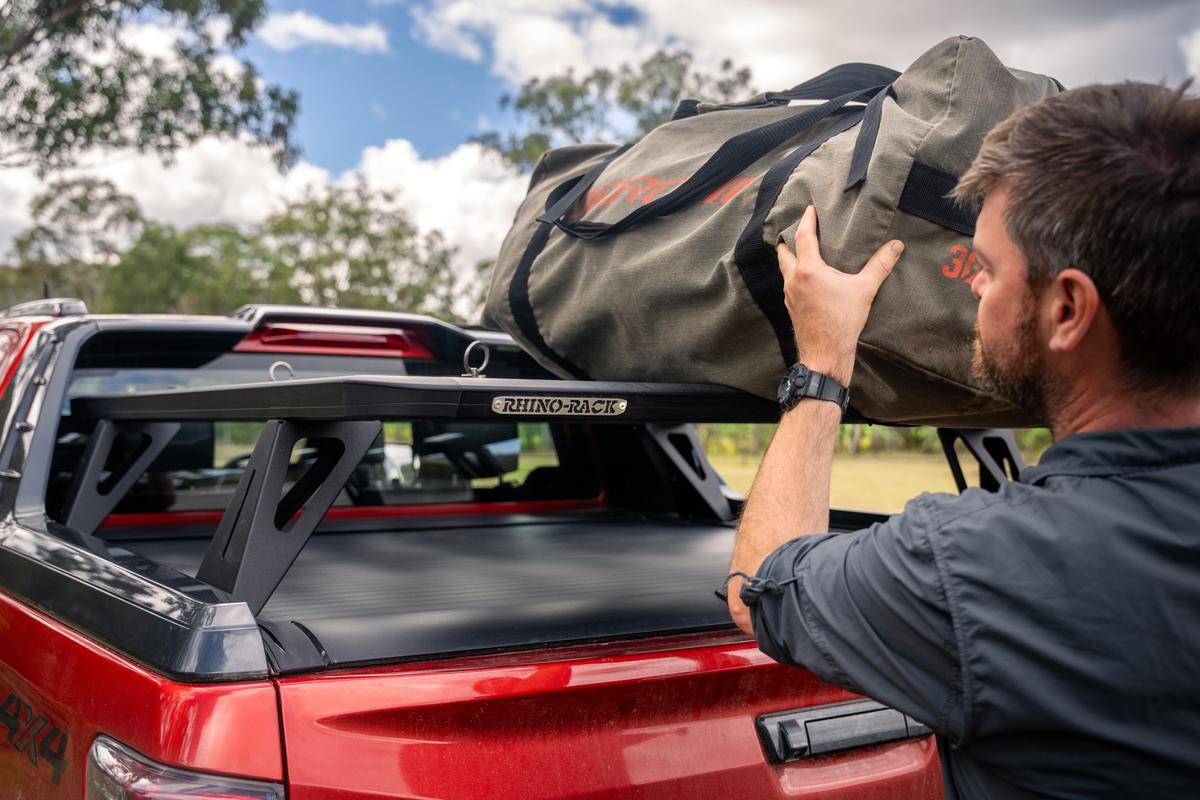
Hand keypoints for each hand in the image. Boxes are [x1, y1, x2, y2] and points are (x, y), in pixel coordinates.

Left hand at [777, 206, 903, 385]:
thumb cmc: (842, 322)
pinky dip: (793, 275)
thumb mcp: (864, 290)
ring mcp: (789, 295)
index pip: (803, 237)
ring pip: (784, 270)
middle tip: (796, 229)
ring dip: (790, 258)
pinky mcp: (791, 308)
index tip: (809, 210)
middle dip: (789, 239)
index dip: (806, 221)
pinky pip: (788, 285)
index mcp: (808, 270)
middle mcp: (793, 280)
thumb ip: (880, 265)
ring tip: (799, 251)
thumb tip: (897, 246)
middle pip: (784, 252)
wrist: (825, 354)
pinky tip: (805, 279)